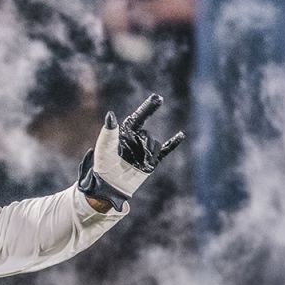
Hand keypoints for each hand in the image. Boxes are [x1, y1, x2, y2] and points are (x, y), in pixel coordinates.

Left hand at [78, 93, 184, 211]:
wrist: (109, 187)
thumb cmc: (103, 166)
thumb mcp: (104, 147)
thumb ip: (109, 131)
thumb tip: (110, 114)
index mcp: (124, 134)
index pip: (138, 118)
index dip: (148, 108)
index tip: (158, 98)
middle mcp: (135, 140)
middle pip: (146, 134)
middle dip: (141, 142)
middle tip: (132, 153)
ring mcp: (143, 151)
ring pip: (154, 144)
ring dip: (147, 153)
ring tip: (136, 163)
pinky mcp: (151, 162)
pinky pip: (165, 150)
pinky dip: (173, 143)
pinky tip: (181, 135)